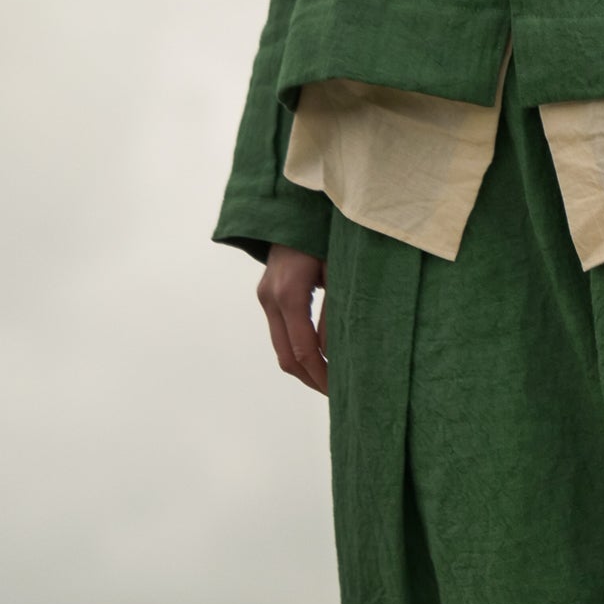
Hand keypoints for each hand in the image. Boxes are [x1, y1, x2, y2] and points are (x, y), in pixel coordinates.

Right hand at [257, 243, 327, 393]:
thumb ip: (335, 314)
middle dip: (311, 379)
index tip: (338, 393)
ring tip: (330, 380)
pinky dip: (298, 350)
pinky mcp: (266, 295)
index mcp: (289, 293)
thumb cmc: (324, 235)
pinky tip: (320, 358)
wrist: (293, 208)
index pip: (303, 349)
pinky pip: (280, 334)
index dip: (320, 375)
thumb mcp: (338, 273)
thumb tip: (334, 355)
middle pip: (286, 357)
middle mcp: (270, 297)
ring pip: (280, 348)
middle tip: (336, 395)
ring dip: (304, 368)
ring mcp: (264, 297)